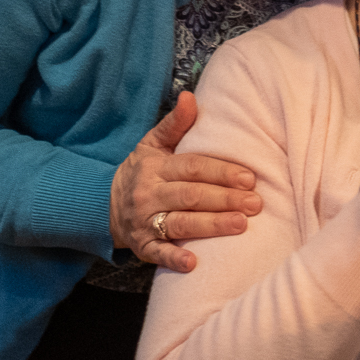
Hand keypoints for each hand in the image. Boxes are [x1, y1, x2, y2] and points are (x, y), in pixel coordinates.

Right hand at [109, 91, 260, 272]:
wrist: (105, 204)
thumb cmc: (142, 172)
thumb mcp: (152, 145)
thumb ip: (174, 123)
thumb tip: (190, 97)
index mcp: (156, 167)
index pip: (192, 168)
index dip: (221, 172)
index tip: (249, 178)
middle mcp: (150, 194)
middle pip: (190, 196)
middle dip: (224, 199)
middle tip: (255, 203)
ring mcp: (145, 221)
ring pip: (180, 223)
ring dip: (210, 226)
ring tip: (240, 225)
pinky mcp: (142, 245)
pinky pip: (157, 253)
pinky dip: (173, 258)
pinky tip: (193, 263)